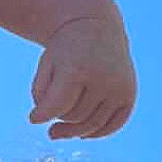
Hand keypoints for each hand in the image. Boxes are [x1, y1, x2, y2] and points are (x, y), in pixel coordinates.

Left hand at [29, 15, 135, 139]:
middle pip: (74, 117)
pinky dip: (96, 132)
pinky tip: (80, 132)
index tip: (31, 118)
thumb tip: (45, 126)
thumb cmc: (66, 49)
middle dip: (59, 116)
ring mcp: (119, 89)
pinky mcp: (129, 96)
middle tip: (50, 108)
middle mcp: (103, 80)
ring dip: (74, 129)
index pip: (57, 107)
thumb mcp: (46, 64)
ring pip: (91, 125)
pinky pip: (112, 126)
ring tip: (59, 127)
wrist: (96, 28)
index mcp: (78, 69)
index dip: (41, 116)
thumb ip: (41, 94)